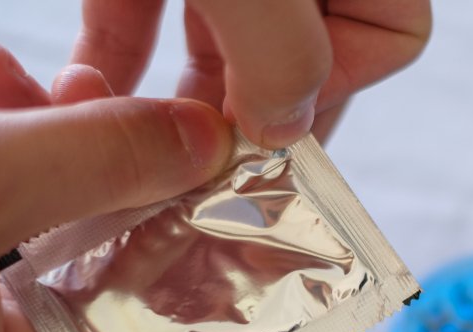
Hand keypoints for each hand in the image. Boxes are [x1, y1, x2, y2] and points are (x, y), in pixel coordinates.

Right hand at [0, 42, 232, 331]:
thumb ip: (92, 164)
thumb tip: (209, 140)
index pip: (144, 329)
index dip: (194, 254)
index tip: (237, 185)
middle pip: (100, 256)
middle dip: (117, 175)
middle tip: (149, 113)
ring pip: (45, 203)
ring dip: (46, 129)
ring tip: (23, 78)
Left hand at [70, 0, 431, 147]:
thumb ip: (280, 54)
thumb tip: (280, 131)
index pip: (390, 37)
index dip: (339, 90)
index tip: (268, 127)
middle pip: (294, 59)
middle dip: (241, 121)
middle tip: (195, 174)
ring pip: (216, 46)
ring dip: (175, 105)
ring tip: (136, 150)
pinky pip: (144, 14)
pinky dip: (118, 58)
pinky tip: (83, 93)